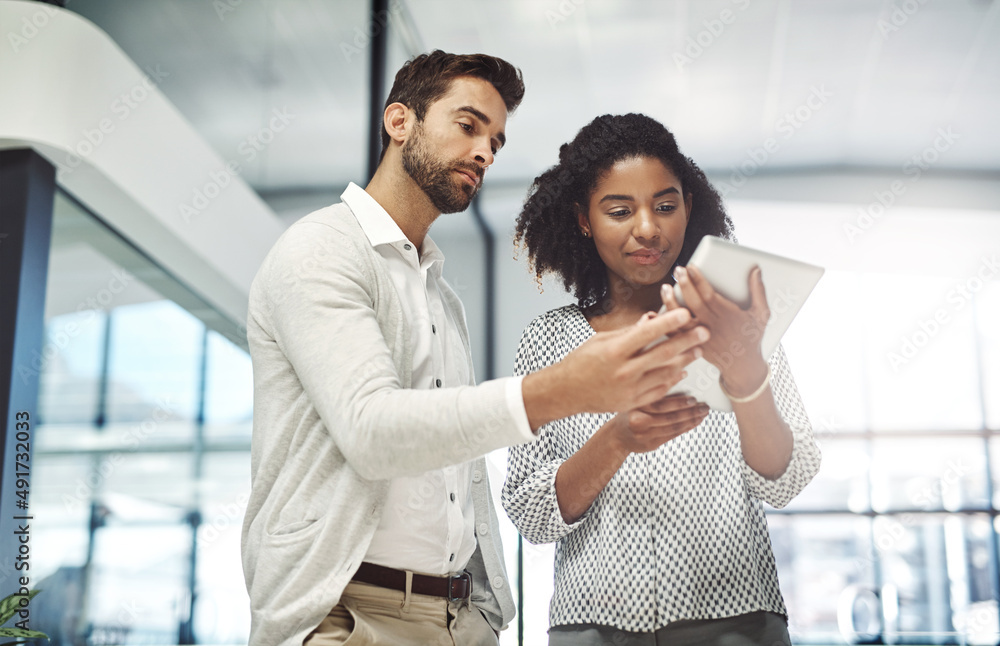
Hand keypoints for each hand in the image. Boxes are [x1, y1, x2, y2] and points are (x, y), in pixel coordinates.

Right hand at [559, 307, 707, 412]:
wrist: (566, 392)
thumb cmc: (582, 361)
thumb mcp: (602, 340)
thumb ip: (629, 332)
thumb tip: (652, 319)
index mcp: (614, 350)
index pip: (647, 332)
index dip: (669, 322)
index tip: (686, 312)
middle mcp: (623, 370)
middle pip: (663, 354)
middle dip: (687, 341)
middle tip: (704, 332)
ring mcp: (628, 389)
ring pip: (665, 374)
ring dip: (684, 361)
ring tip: (697, 351)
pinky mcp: (631, 402)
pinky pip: (658, 391)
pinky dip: (672, 380)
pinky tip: (681, 371)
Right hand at [609, 394, 708, 454]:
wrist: (617, 437)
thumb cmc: (630, 413)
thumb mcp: (636, 400)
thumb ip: (653, 394)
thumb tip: (681, 386)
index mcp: (635, 406)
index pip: (661, 404)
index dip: (679, 402)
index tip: (694, 397)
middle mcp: (639, 421)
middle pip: (670, 417)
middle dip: (691, 411)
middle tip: (705, 406)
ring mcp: (645, 435)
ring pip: (674, 427)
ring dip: (692, 420)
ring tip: (703, 413)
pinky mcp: (651, 444)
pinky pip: (673, 435)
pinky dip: (686, 428)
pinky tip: (695, 422)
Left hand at [663, 264, 769, 393]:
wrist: (743, 366)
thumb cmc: (752, 337)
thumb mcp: (761, 314)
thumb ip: (758, 291)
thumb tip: (756, 270)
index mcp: (728, 316)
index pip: (709, 295)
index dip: (698, 280)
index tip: (691, 267)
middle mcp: (712, 326)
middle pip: (694, 303)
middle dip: (684, 285)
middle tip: (678, 270)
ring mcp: (700, 337)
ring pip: (681, 319)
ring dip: (671, 302)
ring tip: (665, 287)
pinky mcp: (692, 345)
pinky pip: (675, 335)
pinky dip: (665, 325)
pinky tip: (657, 312)